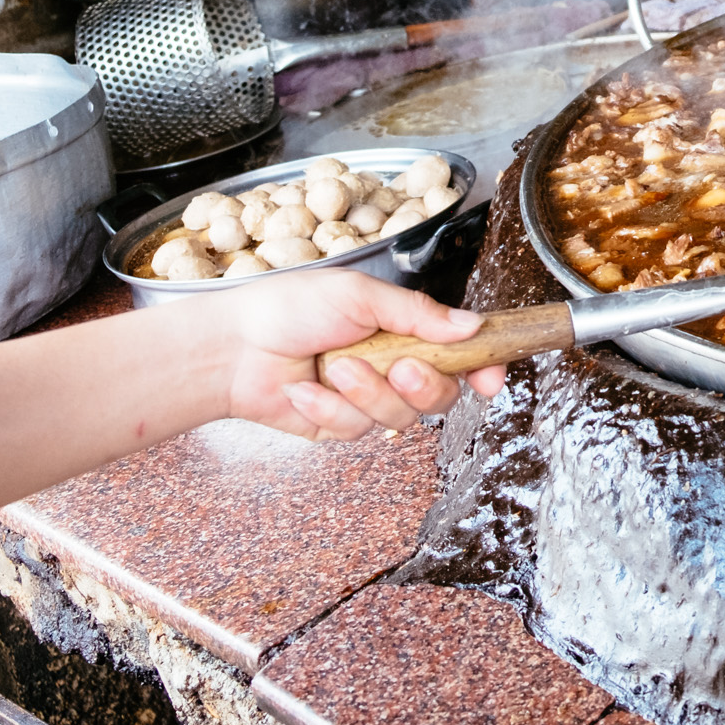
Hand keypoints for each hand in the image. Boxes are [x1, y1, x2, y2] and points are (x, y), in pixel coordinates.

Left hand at [209, 270, 507, 441]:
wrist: (233, 347)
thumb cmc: (289, 307)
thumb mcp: (359, 295)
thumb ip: (418, 313)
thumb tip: (470, 325)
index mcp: (405, 329)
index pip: (460, 352)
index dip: (483, 367)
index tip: (491, 378)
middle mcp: (394, 366)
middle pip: (441, 395)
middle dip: (422, 385)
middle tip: (401, 366)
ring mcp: (368, 399)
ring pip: (400, 417)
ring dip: (366, 392)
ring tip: (334, 367)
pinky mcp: (341, 426)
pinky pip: (356, 428)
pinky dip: (329, 407)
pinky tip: (304, 389)